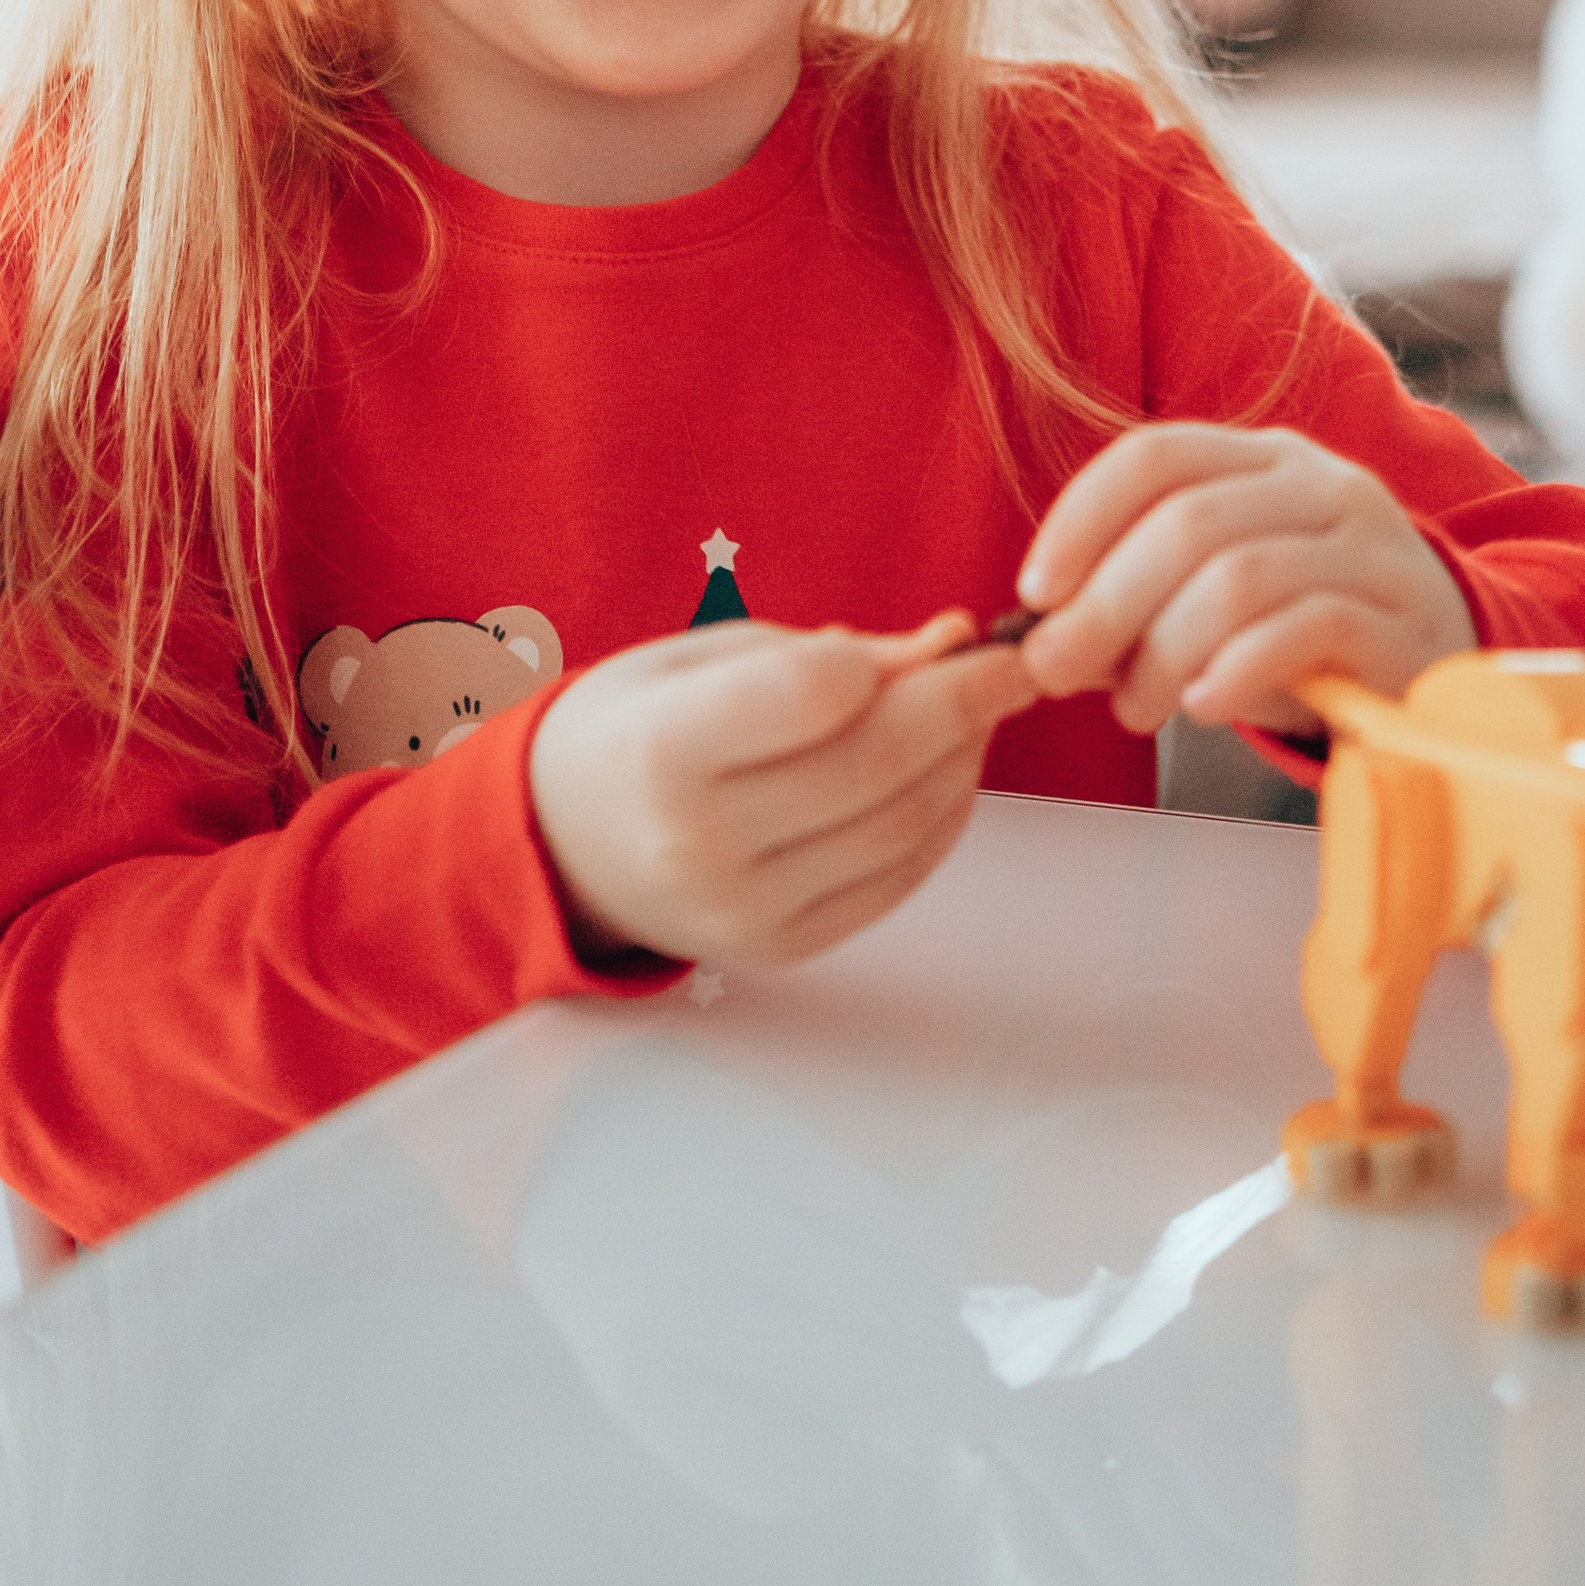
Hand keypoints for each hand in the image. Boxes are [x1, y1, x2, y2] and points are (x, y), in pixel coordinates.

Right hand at [527, 614, 1030, 969]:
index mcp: (663, 749)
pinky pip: (897, 880)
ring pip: (904, 827)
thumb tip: (956, 641)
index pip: (813, 693)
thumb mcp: (711, 655)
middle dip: (970, 703)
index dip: (891, 662)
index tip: (944, 637)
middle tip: (1020, 662)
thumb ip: (835, 653)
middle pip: (878, 764)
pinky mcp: (783, 948)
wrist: (564, 841)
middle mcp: (699, 843)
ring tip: (982, 711)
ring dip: (968, 761)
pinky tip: (951, 771)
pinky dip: (944, 819)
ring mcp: (744, 911)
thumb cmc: (642, 724)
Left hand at [1013, 423, 1474, 738]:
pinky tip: (1205, 704)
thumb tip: (1041, 637)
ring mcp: (1371, 547)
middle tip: (1060, 669)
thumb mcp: (1221, 602)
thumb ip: (1139, 608)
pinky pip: (1306, 626)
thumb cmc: (1311, 639)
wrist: (1446, 675)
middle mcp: (1322, 485)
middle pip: (1188, 521)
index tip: (1034, 592)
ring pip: (1239, 575)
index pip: (1157, 456)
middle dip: (1105, 602)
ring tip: (1136, 707)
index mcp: (1265, 459)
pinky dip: (1238, 667)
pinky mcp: (1405, 619)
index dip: (1081, 518)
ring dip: (1164, 650)